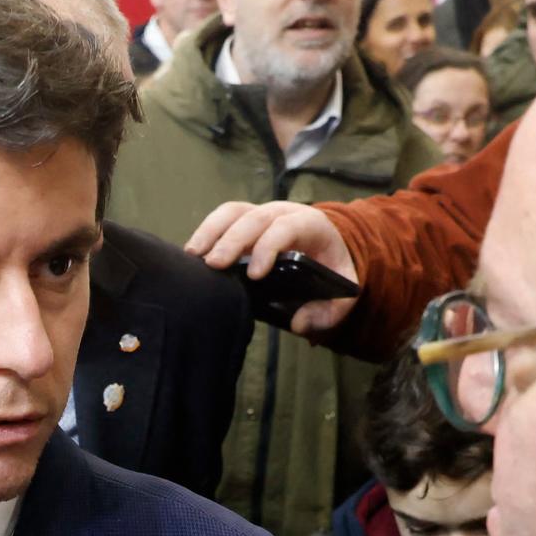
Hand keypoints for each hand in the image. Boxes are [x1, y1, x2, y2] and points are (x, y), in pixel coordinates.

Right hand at [187, 200, 360, 336]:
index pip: (286, 228)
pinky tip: (192, 255)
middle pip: (254, 218)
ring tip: (193, 256)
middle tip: (213, 266)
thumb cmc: (331, 268)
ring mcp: (260, 213)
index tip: (255, 274)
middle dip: (232, 240)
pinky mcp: (243, 220)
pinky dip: (205, 233)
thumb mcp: (343, 292)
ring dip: (211, 231)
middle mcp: (283, 212)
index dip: (269, 246)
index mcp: (311, 225)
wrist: (327, 247)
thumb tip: (300, 323)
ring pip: (233, 212)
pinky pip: (222, 218)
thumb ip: (329, 311)